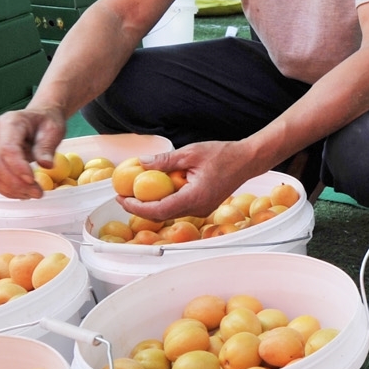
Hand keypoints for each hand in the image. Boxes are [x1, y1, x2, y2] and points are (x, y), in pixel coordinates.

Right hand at [0, 108, 67, 198]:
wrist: (39, 119)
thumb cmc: (46, 122)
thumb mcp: (53, 129)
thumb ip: (47, 146)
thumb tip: (46, 165)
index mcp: (10, 123)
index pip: (7, 148)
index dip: (17, 167)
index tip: (32, 180)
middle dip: (16, 183)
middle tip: (37, 193)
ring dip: (12, 189)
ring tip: (33, 194)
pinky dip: (8, 190)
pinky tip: (24, 194)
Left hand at [124, 140, 259, 222]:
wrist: (247, 160)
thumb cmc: (223, 154)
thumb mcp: (190, 152)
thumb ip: (165, 160)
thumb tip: (141, 163)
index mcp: (195, 197)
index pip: (159, 210)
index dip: (137, 207)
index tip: (122, 198)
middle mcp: (198, 208)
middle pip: (162, 215)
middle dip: (139, 208)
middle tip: (122, 196)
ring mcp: (202, 209)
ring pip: (170, 213)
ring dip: (151, 205)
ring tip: (135, 192)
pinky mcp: (203, 205)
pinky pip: (179, 207)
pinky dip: (164, 201)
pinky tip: (156, 189)